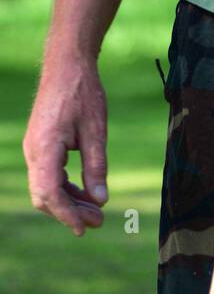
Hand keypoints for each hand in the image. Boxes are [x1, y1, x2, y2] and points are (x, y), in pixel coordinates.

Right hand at [23, 56, 108, 236]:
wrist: (67, 65)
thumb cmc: (83, 93)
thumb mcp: (95, 131)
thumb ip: (96, 167)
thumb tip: (101, 200)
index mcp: (44, 148)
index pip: (49, 193)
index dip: (67, 214)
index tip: (84, 228)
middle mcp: (33, 152)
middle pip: (45, 195)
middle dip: (70, 212)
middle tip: (98, 222)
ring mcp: (34, 149)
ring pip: (46, 187)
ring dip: (69, 201)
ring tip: (96, 211)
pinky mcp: (40, 145)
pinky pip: (48, 175)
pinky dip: (65, 187)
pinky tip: (85, 193)